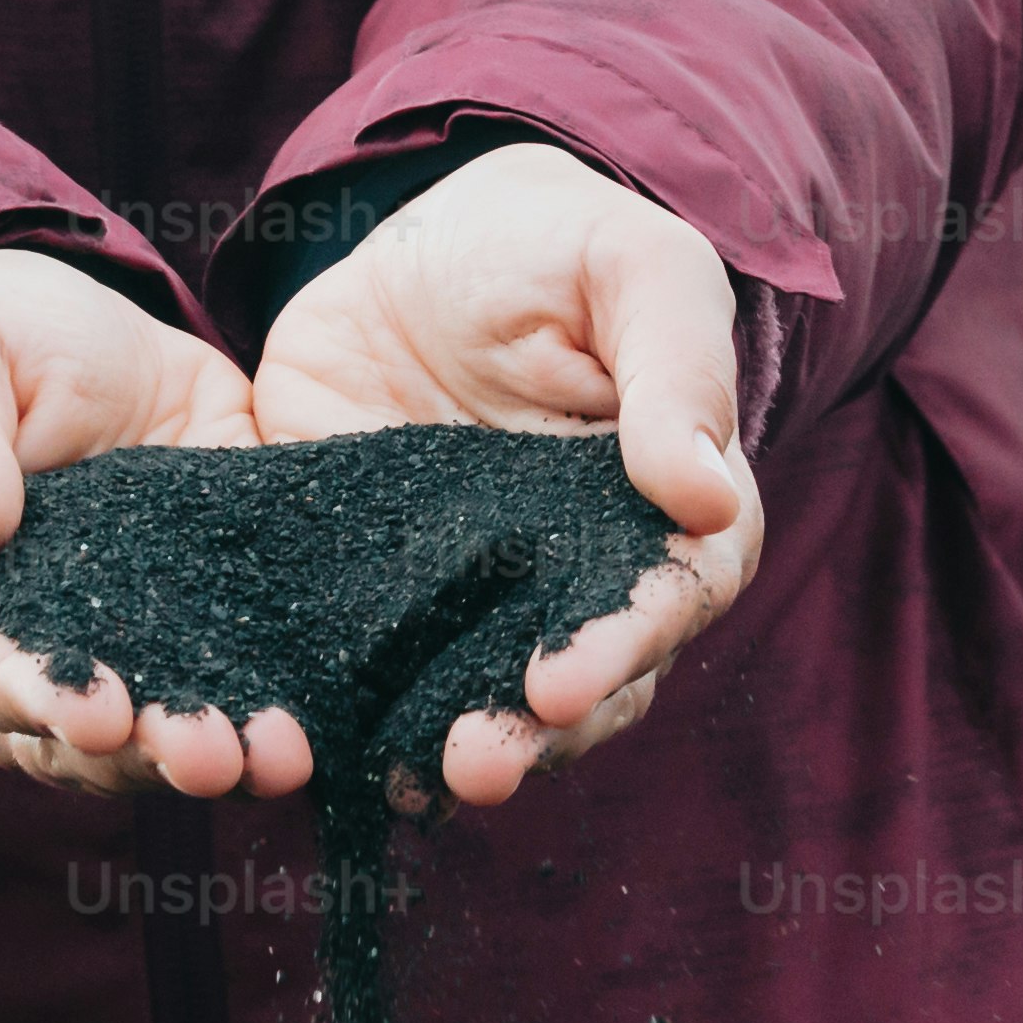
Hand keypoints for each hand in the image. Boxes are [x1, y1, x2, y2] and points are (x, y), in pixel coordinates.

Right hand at [0, 247, 312, 797]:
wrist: (88, 338)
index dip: (28, 696)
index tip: (98, 711)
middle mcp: (16, 662)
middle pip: (65, 737)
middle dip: (140, 753)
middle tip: (206, 755)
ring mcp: (114, 660)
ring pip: (149, 744)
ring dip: (212, 761)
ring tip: (274, 758)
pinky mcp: (198, 638)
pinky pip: (226, 699)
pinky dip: (264, 727)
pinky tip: (308, 734)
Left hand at [253, 139, 762, 809]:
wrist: (423, 241)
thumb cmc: (557, 245)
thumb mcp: (632, 267)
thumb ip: (677, 367)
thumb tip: (706, 492)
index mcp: (663, 513)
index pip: (668, 599)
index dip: (622, 647)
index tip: (560, 682)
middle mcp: (573, 579)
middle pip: (581, 686)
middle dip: (531, 738)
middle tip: (472, 765)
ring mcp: (472, 598)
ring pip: (479, 701)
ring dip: (448, 751)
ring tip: (405, 780)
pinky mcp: (373, 592)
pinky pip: (367, 669)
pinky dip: (347, 715)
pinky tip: (315, 747)